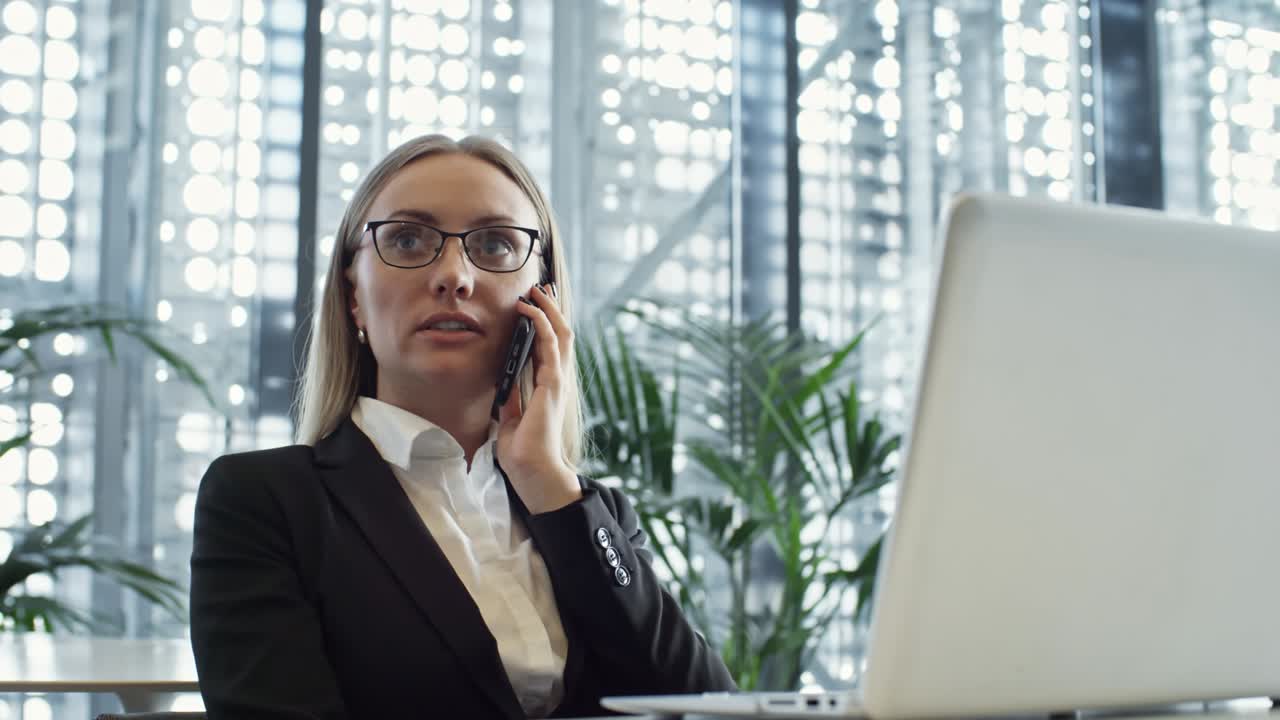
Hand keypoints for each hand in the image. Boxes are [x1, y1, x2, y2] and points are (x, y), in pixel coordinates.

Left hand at [495, 282, 582, 514]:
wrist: (532, 471)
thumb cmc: (522, 450)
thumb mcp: (509, 417)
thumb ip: (510, 398)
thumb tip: (503, 383)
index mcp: (548, 386)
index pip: (551, 345)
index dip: (545, 322)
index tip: (534, 303)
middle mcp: (557, 379)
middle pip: (561, 333)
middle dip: (552, 308)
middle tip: (541, 286)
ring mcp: (558, 379)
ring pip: (560, 332)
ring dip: (548, 308)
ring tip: (536, 290)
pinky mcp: (553, 383)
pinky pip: (549, 344)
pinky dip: (540, 323)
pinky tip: (529, 310)